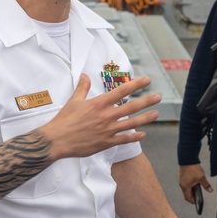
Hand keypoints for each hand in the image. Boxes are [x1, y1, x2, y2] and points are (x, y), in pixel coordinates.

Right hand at [38, 74, 159, 160]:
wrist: (57, 140)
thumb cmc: (64, 120)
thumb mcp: (74, 100)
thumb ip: (82, 87)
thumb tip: (85, 75)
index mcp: (99, 103)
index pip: (121, 90)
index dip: (136, 84)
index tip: (147, 80)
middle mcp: (106, 115)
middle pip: (131, 106)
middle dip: (147, 101)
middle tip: (159, 97)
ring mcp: (107, 130)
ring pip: (131, 123)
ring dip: (145, 118)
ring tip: (156, 114)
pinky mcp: (106, 142)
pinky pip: (124, 139)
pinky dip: (134, 137)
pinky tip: (143, 135)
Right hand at [179, 164, 211, 203]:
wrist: (187, 158)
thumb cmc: (193, 168)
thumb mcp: (201, 177)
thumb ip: (206, 185)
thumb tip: (210, 190)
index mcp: (185, 187)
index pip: (188, 198)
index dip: (193, 201)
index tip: (198, 202)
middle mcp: (182, 185)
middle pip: (186, 194)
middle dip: (192, 197)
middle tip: (198, 197)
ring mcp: (181, 181)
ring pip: (186, 189)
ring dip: (191, 191)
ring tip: (198, 191)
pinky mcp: (182, 177)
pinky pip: (186, 185)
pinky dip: (190, 186)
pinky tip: (195, 184)